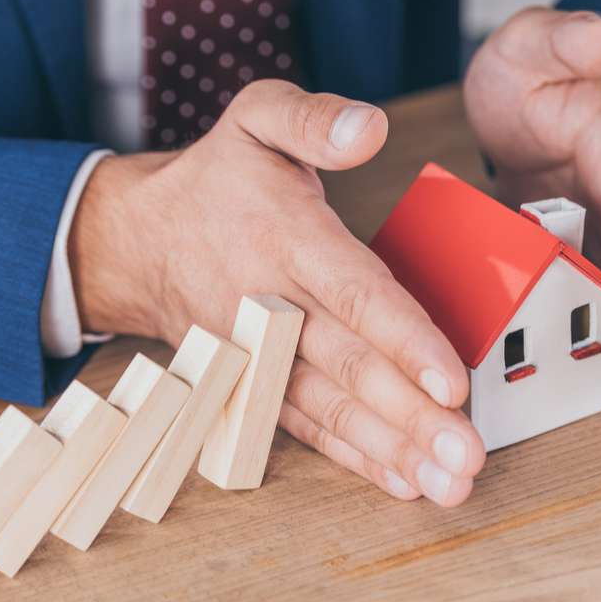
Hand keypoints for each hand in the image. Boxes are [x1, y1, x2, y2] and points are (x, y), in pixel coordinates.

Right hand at [69, 80, 485, 504]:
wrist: (135, 240)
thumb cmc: (215, 178)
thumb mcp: (256, 117)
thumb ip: (314, 120)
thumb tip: (370, 126)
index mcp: (284, 236)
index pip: (353, 293)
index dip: (403, 339)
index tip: (451, 382)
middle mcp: (271, 302)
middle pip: (348, 365)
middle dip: (410, 416)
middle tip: (465, 458)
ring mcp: (258, 351)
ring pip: (330, 408)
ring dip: (390, 450)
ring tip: (446, 484)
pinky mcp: (251, 381)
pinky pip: (303, 426)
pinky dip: (351, 456)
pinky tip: (400, 480)